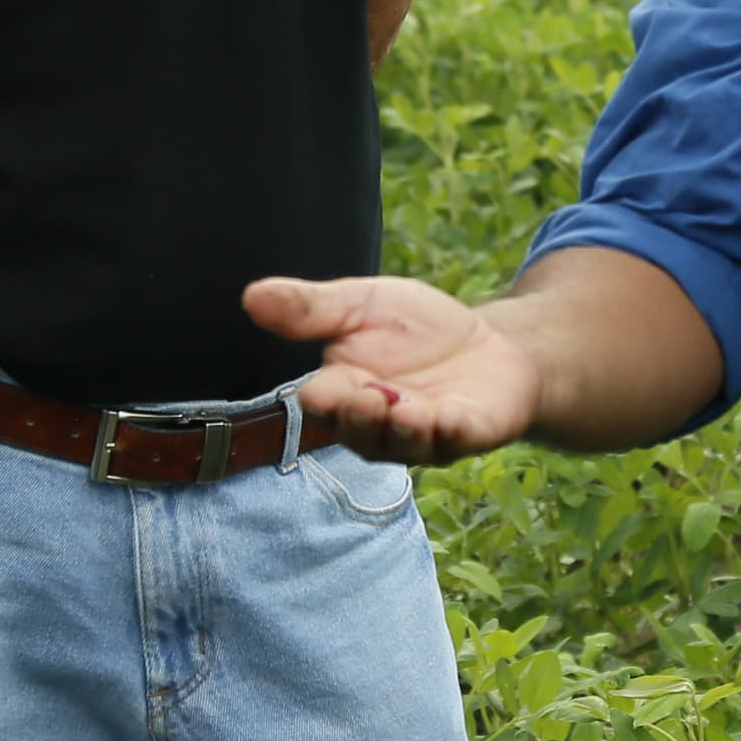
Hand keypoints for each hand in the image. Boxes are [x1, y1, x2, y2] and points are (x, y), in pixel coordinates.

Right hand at [244, 272, 537, 462]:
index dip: (321, 399)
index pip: (322, 402)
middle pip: (359, 432)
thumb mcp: (361, 304)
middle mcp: (378, 423)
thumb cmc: (416, 329)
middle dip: (360, 418)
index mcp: (344, 390)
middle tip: (367, 396)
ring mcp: (423, 434)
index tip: (318, 392)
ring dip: (402, 430)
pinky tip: (452, 416)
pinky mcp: (467, 434)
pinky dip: (453, 431)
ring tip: (405, 411)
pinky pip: (456, 440)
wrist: (489, 342)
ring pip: (403, 445)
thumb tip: (251, 296)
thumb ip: (310, 308)